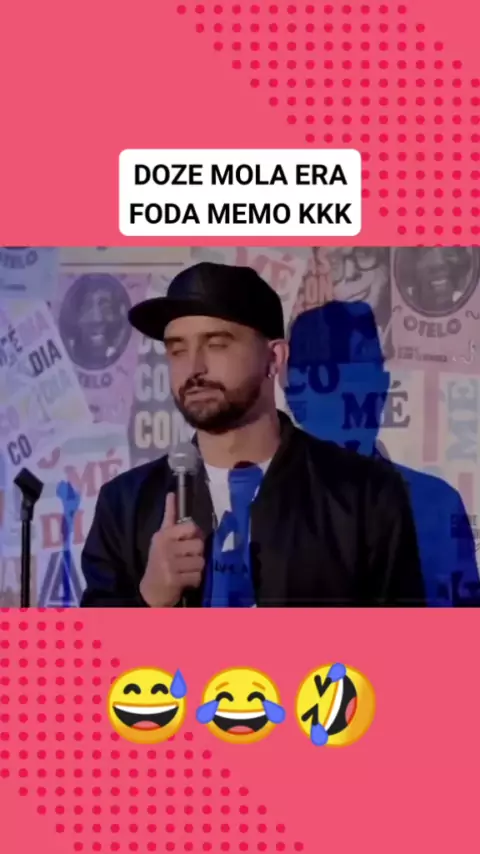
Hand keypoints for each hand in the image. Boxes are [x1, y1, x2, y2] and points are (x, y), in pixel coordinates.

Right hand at [139, 492, 204, 606]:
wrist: (150, 589)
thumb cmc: (160, 560)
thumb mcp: (162, 538)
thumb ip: (170, 518)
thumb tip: (172, 494)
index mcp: (163, 535)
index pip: (190, 526)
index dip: (196, 533)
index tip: (190, 539)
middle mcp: (165, 548)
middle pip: (199, 545)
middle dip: (197, 554)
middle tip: (188, 558)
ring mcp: (168, 564)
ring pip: (200, 562)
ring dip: (196, 568)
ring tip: (185, 570)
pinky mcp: (173, 580)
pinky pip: (197, 576)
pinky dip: (194, 580)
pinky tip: (185, 580)